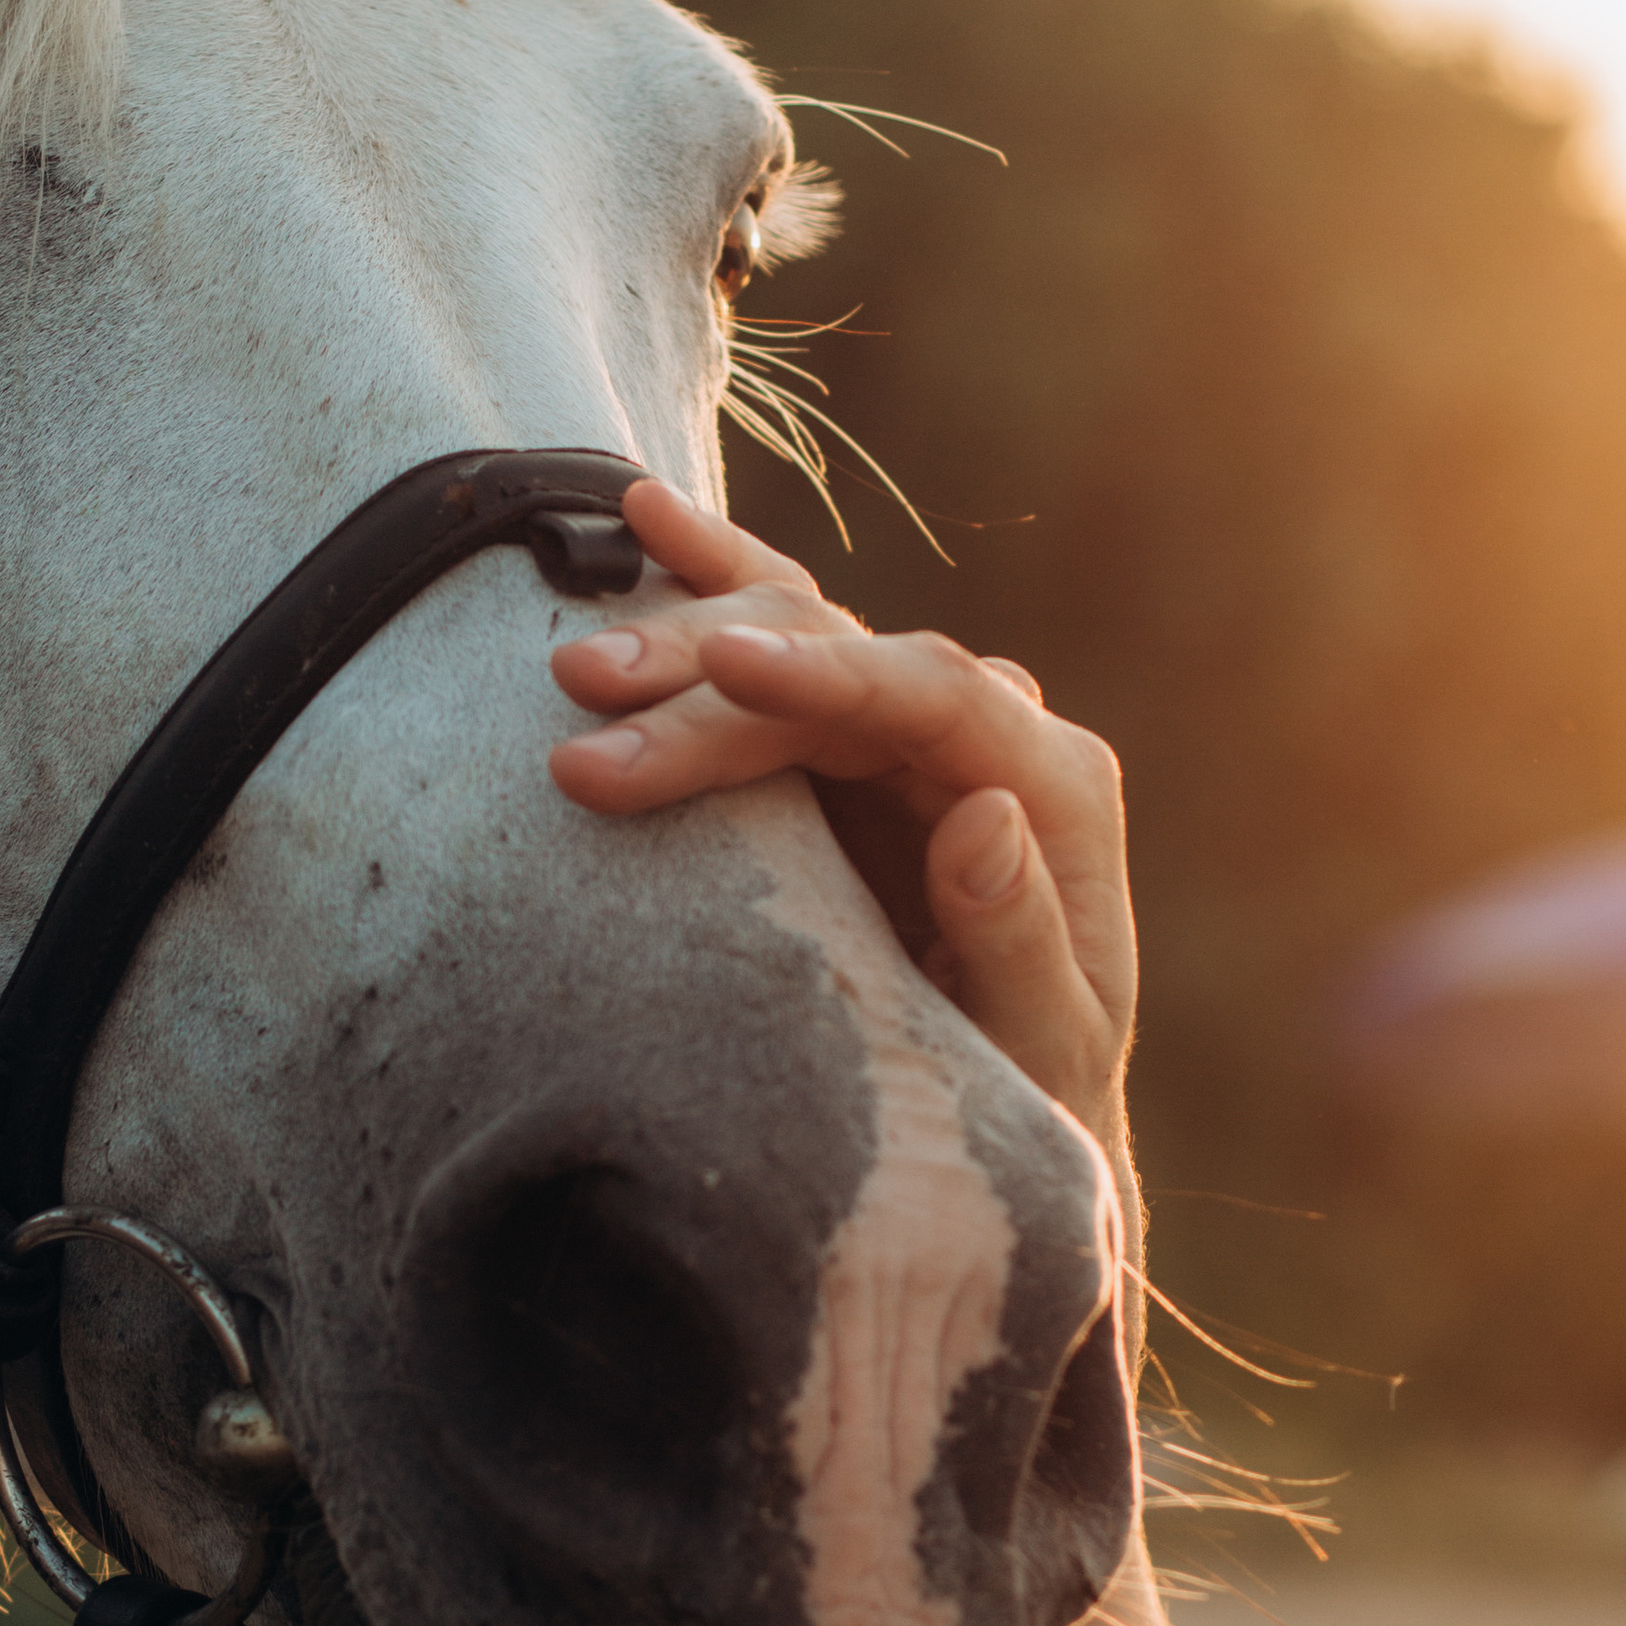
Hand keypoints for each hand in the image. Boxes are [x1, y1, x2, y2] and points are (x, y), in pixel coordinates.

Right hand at [551, 478, 1134, 1163]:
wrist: (1000, 1107)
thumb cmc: (1030, 1089)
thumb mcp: (1043, 1045)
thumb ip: (1023, 939)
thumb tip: (986, 811)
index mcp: (1053, 786)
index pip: (940, 693)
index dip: (826, 672)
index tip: (721, 666)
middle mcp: (985, 728)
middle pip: (842, 658)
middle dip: (710, 676)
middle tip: (586, 698)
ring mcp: (908, 723)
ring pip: (794, 635)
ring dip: (678, 640)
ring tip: (571, 667)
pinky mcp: (842, 736)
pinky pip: (777, 632)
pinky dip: (712, 577)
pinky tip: (640, 518)